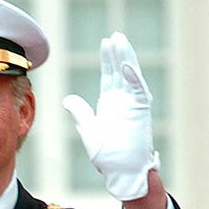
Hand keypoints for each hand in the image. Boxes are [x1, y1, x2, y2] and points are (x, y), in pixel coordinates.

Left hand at [62, 33, 157, 202]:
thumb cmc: (107, 157)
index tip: (105, 42)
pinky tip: (126, 64)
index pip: (109, 75)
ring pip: (130, 76)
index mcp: (110, 103)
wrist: (121, 173)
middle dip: (117, 53)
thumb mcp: (88, 131)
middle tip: (114, 36)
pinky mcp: (140, 112)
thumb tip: (67, 99)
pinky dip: (133, 77)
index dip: (107, 59)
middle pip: (120, 71)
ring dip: (126, 59)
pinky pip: (138, 90)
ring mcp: (133, 104)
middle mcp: (123, 100)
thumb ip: (80, 113)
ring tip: (121, 41)